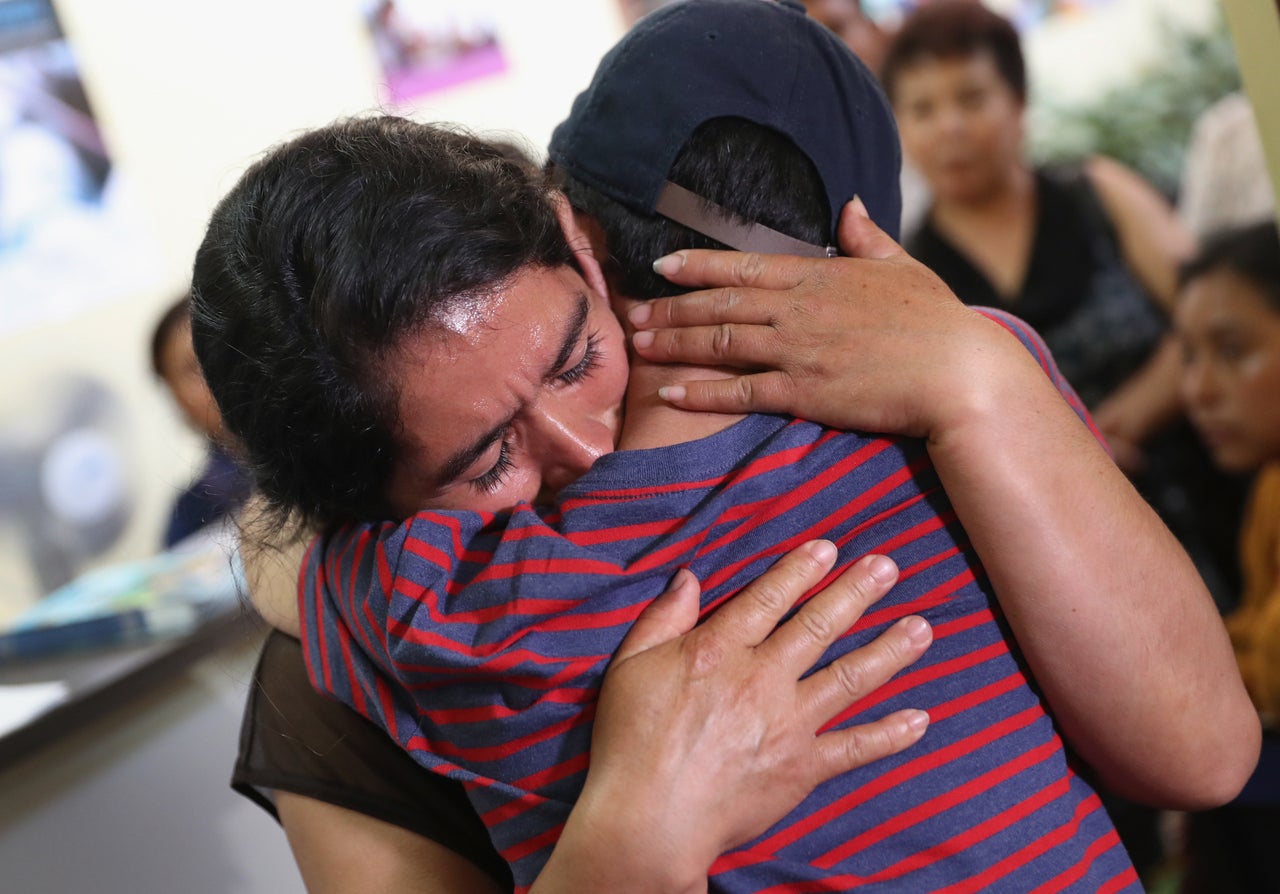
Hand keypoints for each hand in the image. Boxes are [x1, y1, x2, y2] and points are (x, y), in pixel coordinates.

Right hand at [548, 541, 931, 892]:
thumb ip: (663, 617)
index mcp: (719, 649)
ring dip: (888, 649)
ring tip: (921, 627)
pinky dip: (890, 734)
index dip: (800, 569)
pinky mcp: (802, 767)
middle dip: (857, 592)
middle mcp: (762, 678)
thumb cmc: (631, 741)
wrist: (650, 818)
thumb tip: (689, 577)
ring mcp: (788, 723)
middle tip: (888, 567)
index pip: (769, 597)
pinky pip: (855, 746)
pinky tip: (919, 719)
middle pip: (818, 625)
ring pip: (849, 677)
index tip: (829, 547)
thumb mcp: (630, 665)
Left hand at [627, 199, 1025, 438]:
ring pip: (720, 342)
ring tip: (640, 345)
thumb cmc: (939, 323)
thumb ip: (867, 239)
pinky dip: (702, 392)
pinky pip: (741, 391)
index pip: (744, 264)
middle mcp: (799, 309)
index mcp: (819, 276)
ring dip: (675, 343)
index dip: (697, 265)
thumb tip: (850, 205)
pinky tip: (672, 391)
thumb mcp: (903, 268)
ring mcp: (798, 351)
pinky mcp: (804, 394)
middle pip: (720, 304)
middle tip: (631, 313)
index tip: (662, 266)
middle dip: (670, 308)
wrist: (960, 375)